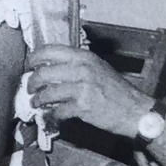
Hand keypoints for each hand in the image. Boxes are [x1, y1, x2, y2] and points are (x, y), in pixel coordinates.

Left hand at [27, 44, 153, 137]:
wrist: (137, 111)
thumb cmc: (117, 91)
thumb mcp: (98, 69)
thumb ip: (76, 65)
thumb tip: (50, 67)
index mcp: (85, 58)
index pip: (50, 51)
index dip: (34, 58)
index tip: (28, 65)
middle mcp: (82, 70)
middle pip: (43, 73)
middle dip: (32, 83)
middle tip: (30, 88)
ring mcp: (82, 88)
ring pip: (47, 93)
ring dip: (38, 100)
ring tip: (36, 103)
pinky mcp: (83, 106)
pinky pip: (57, 110)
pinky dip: (53, 115)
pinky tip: (54, 115)